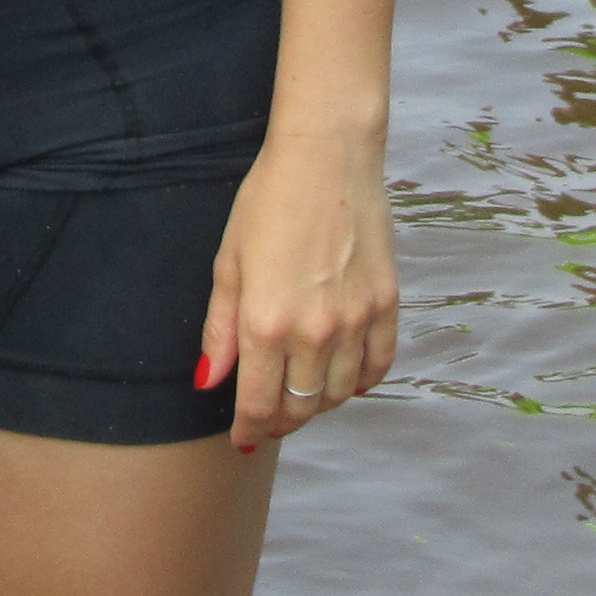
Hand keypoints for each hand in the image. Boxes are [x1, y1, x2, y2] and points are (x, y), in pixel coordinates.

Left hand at [201, 127, 398, 452]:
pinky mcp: (387, 306)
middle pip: (300, 407)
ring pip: (339, 395)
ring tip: (301, 392)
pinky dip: (359, 381)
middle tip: (268, 417)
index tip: (243, 438)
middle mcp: (314, 332)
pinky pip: (377, 367)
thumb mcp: (228, 263)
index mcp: (266, 323)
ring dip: (318, 404)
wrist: (327, 157)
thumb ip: (219, 329)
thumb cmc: (268, 201)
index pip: (258, 404)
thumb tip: (208, 381)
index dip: (249, 429)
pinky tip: (342, 375)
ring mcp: (356, 321)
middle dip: (280, 420)